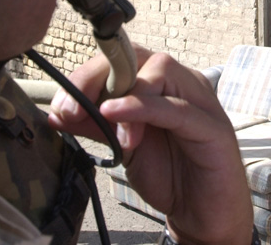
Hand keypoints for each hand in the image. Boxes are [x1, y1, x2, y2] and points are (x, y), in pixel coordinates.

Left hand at [48, 46, 252, 244]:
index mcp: (166, 84)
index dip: (90, 72)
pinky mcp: (212, 127)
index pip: (127, 58)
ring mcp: (202, 102)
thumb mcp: (124, 146)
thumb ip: (98, 126)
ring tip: (104, 121)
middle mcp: (186, 84)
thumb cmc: (171, 175)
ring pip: (160, 71)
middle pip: (141, 57)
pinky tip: (114, 114)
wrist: (202, 213)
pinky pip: (174, 108)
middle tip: (71, 106)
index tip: (61, 102)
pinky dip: (141, 107)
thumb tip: (58, 111)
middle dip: (98, 75)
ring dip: (123, 94)